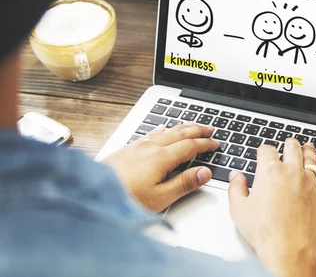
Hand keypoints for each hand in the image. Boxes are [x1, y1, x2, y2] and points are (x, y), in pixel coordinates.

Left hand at [104, 123, 218, 211]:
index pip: (190, 146)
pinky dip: (162, 129)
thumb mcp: (160, 198)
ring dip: (182, 127)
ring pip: (166, 131)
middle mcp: (151, 147)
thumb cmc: (124, 199)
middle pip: (180, 133)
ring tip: (192, 125)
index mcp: (162, 158)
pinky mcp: (127, 149)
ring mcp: (138, 146)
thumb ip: (184, 183)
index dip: (205, 144)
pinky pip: (150, 133)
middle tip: (210, 128)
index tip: (215, 143)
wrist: (90, 193)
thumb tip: (205, 172)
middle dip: (197, 130)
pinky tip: (161, 128)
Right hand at [228, 140, 315, 276]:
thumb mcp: (239, 210)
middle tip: (288, 144)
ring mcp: (309, 182)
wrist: (291, 252)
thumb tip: (236, 176)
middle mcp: (291, 172)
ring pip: (310, 157)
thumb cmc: (266, 234)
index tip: (263, 152)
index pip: (267, 150)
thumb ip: (236, 188)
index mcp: (270, 172)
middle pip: (292, 148)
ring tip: (307, 146)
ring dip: (308, 149)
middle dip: (288, 144)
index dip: (264, 150)